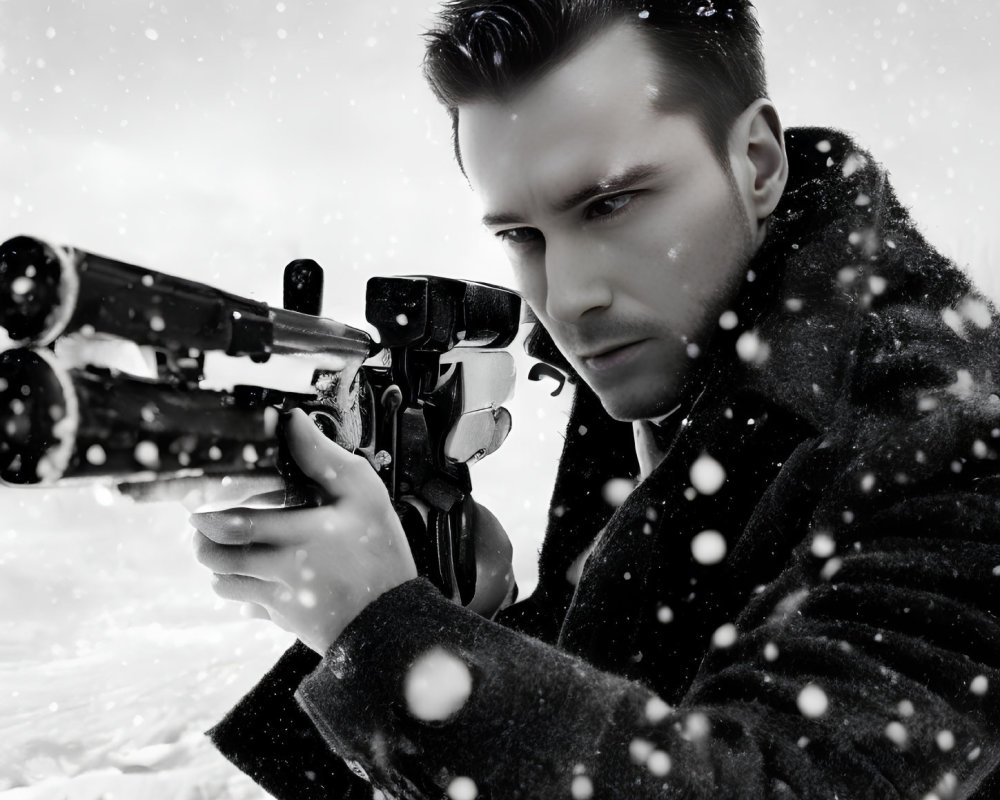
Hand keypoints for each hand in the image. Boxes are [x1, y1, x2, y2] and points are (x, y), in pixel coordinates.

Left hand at [190, 408, 417, 654]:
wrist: (394, 620)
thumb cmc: (381, 553)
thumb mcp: (365, 495)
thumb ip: (324, 458)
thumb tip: (292, 422)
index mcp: (302, 534)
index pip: (234, 526)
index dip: (208, 516)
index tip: (200, 505)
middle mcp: (285, 569)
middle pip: (219, 557)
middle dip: (202, 540)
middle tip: (200, 526)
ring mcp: (282, 599)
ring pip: (226, 583)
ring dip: (218, 565)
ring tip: (222, 548)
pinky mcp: (285, 620)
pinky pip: (247, 606)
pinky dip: (241, 590)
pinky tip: (252, 577)